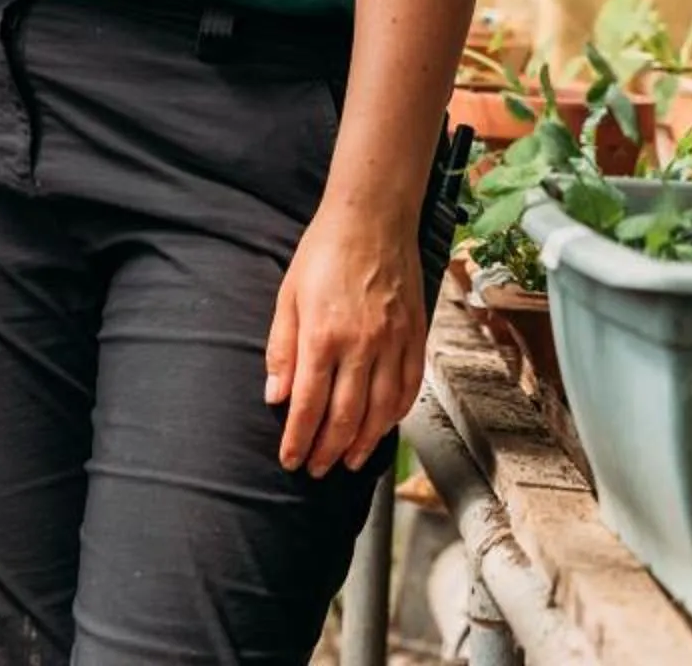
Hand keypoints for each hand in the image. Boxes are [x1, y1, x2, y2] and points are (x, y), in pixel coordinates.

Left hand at [265, 200, 426, 476]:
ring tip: (348, 461)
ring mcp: (394, 343)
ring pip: (382, 410)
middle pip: (345, 416)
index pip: (308, 404)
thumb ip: (282, 349)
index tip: (291, 460)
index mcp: (322, 336)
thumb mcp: (287, 297)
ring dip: (364, 442)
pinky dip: (396, 415)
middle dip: (328, 450)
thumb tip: (275, 396)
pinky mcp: (416, 337)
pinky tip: (383, 428)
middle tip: (317, 470)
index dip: (299, 438)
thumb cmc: (323, 254)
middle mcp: (361, 346)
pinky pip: (408, 388)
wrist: (372, 220)